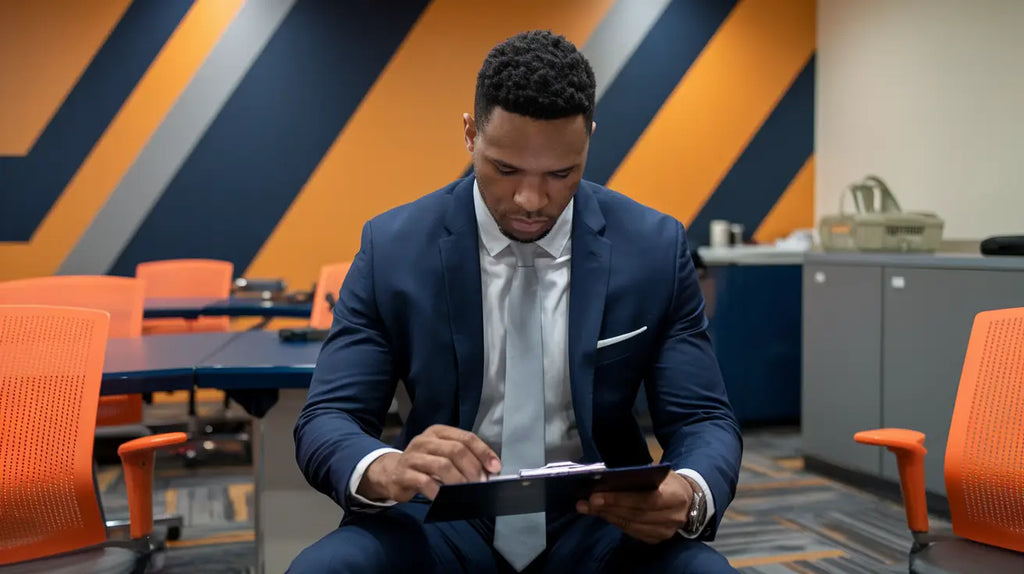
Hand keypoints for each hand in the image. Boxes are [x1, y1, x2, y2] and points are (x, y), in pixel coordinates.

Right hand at [358, 425, 500, 501]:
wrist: (391, 473)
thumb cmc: (424, 465)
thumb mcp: (442, 455)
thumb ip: (463, 459)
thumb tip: (489, 472)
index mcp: (438, 432)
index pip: (466, 437)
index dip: (483, 452)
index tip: (495, 468)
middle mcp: (425, 440)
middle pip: (455, 450)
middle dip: (472, 468)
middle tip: (480, 483)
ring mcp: (412, 456)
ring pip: (442, 465)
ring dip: (459, 481)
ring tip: (467, 492)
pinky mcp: (403, 474)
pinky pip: (425, 482)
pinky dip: (440, 492)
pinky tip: (447, 499)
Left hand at [576, 472, 693, 543]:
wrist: (688, 501)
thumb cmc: (668, 482)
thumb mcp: (659, 473)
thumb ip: (638, 476)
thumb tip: (607, 477)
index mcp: (675, 495)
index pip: (645, 499)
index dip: (619, 499)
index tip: (596, 495)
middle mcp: (672, 516)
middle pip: (635, 514)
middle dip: (608, 507)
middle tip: (587, 502)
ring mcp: (665, 531)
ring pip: (631, 525)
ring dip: (607, 516)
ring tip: (588, 508)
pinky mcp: (657, 539)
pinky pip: (631, 532)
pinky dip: (615, 522)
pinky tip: (603, 514)